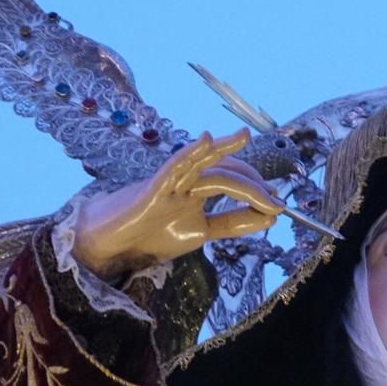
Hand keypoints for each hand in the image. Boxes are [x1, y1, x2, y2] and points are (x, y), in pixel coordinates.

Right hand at [71, 129, 284, 277]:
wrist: (109, 245)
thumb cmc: (151, 235)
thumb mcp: (202, 232)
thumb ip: (232, 223)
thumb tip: (269, 218)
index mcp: (198, 190)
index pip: (232, 179)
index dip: (256, 189)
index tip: (277, 205)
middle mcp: (187, 181)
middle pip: (223, 171)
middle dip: (251, 183)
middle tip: (273, 200)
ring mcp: (169, 183)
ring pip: (202, 163)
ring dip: (229, 158)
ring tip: (251, 162)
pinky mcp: (151, 190)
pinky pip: (172, 167)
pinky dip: (189, 153)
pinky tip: (206, 140)